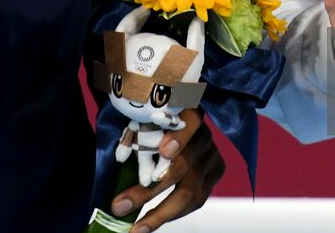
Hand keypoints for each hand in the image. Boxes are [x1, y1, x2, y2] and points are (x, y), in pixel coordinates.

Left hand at [110, 109, 223, 232]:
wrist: (180, 128)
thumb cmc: (154, 125)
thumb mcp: (145, 125)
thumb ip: (138, 140)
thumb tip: (117, 167)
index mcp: (188, 113)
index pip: (191, 122)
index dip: (180, 137)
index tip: (163, 151)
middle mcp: (204, 135)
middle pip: (182, 166)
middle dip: (148, 190)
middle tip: (119, 206)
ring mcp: (212, 156)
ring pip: (189, 191)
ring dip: (159, 214)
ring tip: (136, 229)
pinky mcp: (216, 173)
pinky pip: (197, 200)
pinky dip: (173, 213)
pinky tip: (151, 222)